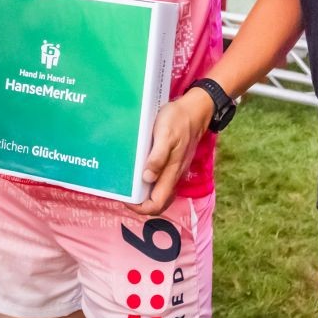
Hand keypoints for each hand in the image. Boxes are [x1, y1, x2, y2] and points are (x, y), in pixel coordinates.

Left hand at [131, 90, 212, 216]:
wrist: (194, 111)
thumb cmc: (178, 120)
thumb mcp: (166, 134)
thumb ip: (158, 157)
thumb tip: (147, 178)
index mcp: (171, 172)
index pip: (157, 204)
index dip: (140, 207)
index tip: (125, 198)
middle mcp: (173, 175)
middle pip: (158, 203)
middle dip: (140, 203)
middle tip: (123, 193)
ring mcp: (174, 170)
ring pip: (159, 193)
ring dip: (144, 195)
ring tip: (128, 185)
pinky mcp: (173, 163)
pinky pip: (161, 181)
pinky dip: (149, 184)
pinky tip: (139, 174)